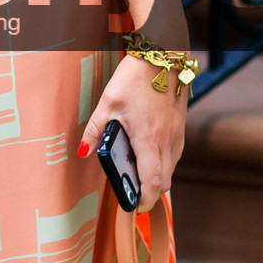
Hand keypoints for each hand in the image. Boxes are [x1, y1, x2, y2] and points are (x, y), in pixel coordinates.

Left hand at [80, 51, 185, 210]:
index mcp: (149, 141)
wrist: (164, 56)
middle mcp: (167, 142)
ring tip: (135, 176)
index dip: (144, 202)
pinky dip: (162, 163)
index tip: (132, 207)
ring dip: (156, 178)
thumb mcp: (108, 103)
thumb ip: (96, 131)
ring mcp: (177, 136)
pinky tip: (146, 154)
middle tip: (130, 195)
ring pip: (170, 169)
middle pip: (163, 182)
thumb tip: (83, 152)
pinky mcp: (180, 129)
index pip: (153, 184)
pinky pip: (173, 156)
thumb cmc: (135, 79)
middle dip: (148, 194)